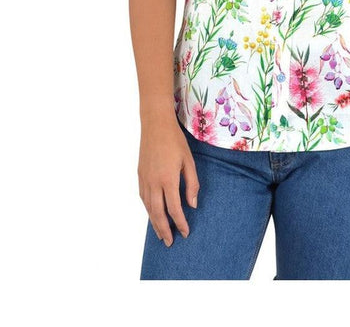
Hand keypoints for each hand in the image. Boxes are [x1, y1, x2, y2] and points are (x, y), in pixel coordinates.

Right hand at [138, 117, 199, 246]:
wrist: (155, 125)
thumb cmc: (175, 141)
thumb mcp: (189, 161)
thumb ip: (191, 184)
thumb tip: (192, 205)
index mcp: (168, 180)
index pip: (174, 209)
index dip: (180, 223)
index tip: (186, 232)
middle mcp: (154, 183)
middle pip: (158, 213)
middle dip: (165, 230)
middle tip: (170, 243)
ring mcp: (144, 179)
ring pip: (148, 208)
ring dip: (155, 223)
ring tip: (161, 234)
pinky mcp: (140, 175)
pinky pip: (143, 198)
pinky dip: (148, 210)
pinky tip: (153, 214)